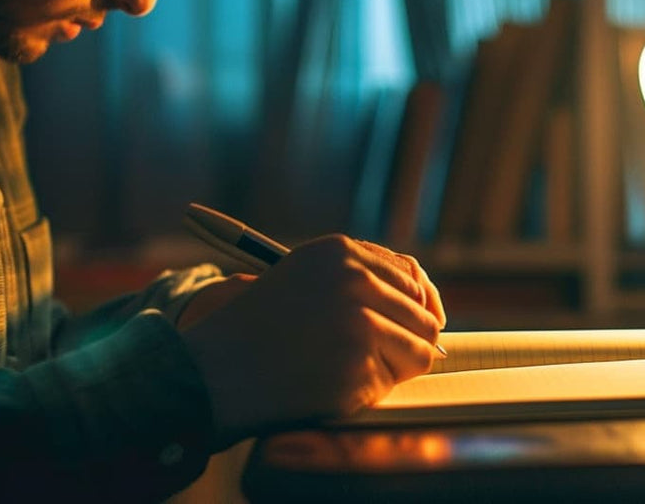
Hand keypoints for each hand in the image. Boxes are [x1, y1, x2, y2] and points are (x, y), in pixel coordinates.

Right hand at [179, 235, 446, 439]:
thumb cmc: (262, 328)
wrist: (216, 370)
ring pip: (421, 352)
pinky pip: (393, 383)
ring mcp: (359, 327)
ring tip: (351, 369)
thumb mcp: (307, 278)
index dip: (419, 305)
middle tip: (371, 356)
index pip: (412, 278)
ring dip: (395, 366)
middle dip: (406, 340)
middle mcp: (354, 283)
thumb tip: (429, 303)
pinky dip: (372, 390)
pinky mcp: (359, 370)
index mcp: (341, 254)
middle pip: (424, 317)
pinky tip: (334, 384)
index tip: (415, 323)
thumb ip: (361, 277)